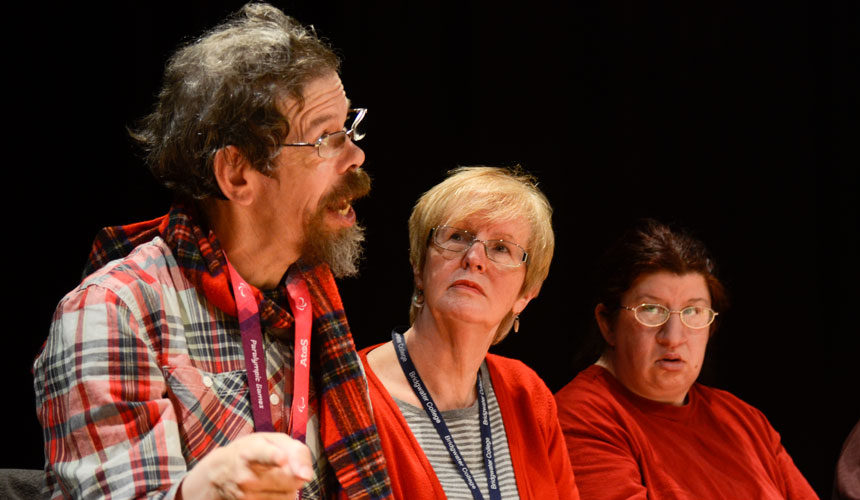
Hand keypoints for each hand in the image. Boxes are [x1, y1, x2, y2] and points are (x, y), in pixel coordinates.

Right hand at [180, 432, 312, 499]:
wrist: (218, 474)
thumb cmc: (250, 451)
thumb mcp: (270, 440)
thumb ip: (294, 451)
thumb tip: (307, 475)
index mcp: (250, 451)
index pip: (261, 454)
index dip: (272, 456)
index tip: (281, 458)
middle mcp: (247, 475)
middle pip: (287, 478)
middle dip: (296, 472)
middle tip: (287, 465)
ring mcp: (247, 495)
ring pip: (288, 494)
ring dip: (289, 485)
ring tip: (275, 476)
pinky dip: (282, 495)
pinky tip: (271, 488)